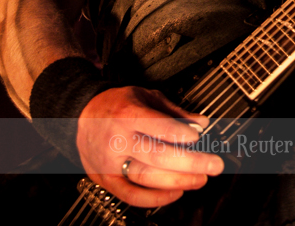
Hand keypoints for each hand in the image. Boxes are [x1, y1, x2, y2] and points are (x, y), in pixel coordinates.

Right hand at [76, 86, 223, 207]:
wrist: (81, 115)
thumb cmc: (116, 105)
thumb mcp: (146, 96)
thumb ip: (174, 111)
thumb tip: (202, 123)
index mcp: (128, 113)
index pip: (158, 126)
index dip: (182, 134)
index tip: (200, 137)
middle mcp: (118, 139)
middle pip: (157, 155)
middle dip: (191, 163)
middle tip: (213, 166)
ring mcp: (110, 162)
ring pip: (146, 177)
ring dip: (178, 181)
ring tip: (200, 179)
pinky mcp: (106, 179)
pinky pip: (131, 195)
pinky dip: (155, 198)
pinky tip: (175, 193)